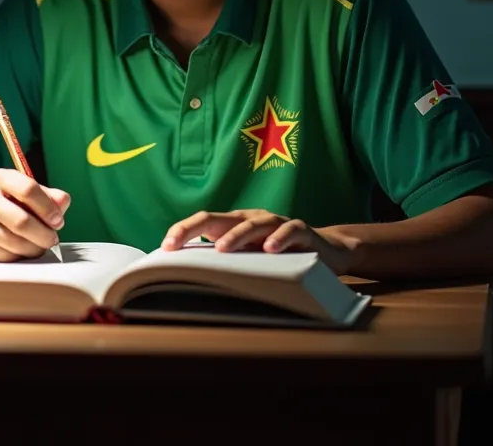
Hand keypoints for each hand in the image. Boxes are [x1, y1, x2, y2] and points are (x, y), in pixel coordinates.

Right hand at [0, 168, 70, 261]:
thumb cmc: (10, 205)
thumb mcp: (31, 194)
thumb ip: (51, 197)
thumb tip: (62, 202)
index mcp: (1, 178)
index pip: (28, 189)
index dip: (47, 208)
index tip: (58, 221)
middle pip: (20, 221)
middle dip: (43, 234)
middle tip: (52, 239)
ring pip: (14, 242)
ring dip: (33, 248)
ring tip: (40, 245)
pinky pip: (5, 256)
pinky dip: (19, 256)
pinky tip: (22, 249)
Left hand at [161, 209, 361, 275]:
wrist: (327, 251)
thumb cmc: (281, 257)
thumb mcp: (251, 258)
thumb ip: (226, 261)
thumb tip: (189, 275)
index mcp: (236, 224)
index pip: (205, 222)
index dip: (184, 230)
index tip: (165, 246)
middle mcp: (253, 218)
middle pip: (219, 217)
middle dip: (194, 227)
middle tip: (175, 243)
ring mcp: (277, 222)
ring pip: (252, 224)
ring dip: (235, 236)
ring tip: (221, 249)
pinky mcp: (302, 231)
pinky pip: (290, 229)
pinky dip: (279, 237)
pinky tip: (270, 248)